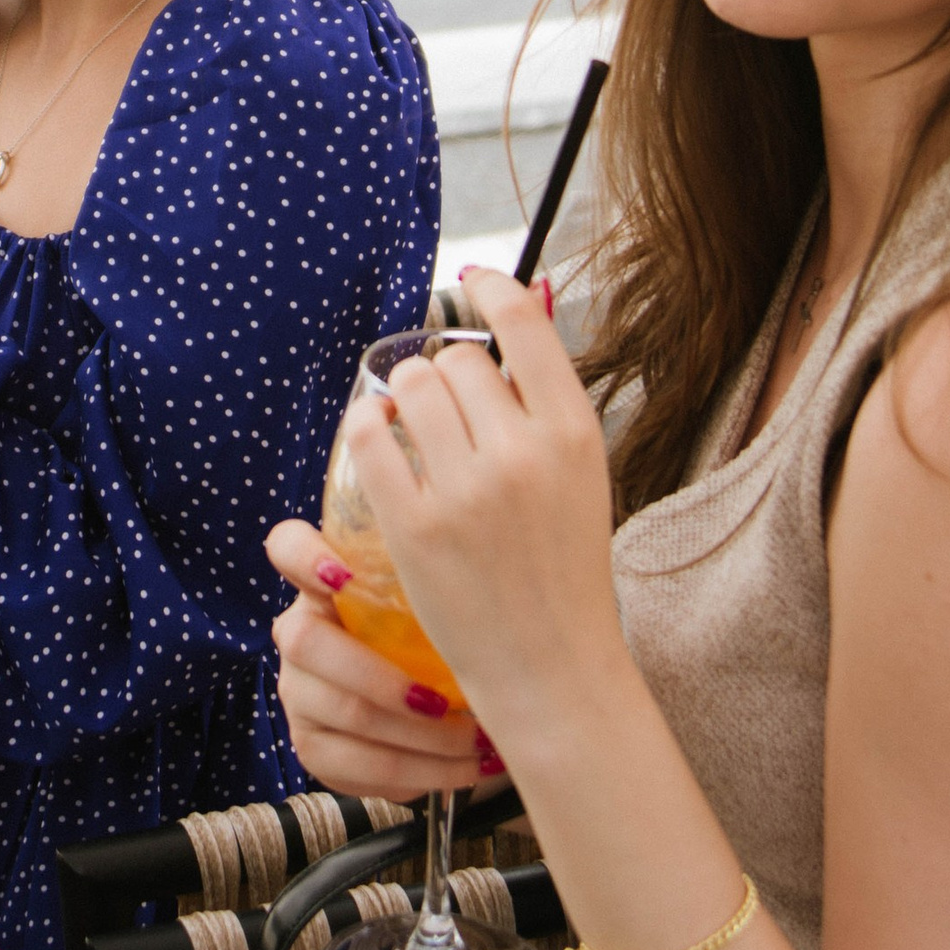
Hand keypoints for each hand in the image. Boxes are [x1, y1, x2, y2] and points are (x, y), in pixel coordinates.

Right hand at [264, 519, 488, 798]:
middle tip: (444, 701)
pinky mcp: (311, 744)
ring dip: (418, 737)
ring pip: (343, 713)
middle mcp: (301, 633)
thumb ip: (444, 584)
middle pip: (307, 644)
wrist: (435, 713)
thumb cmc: (443, 643)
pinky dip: (416, 774)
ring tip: (474, 743)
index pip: (288, 547)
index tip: (343, 575)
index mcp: (327, 584)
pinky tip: (459, 770)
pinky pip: (352, 765)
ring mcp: (299, 691)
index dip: (305, 557)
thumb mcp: (439, 607)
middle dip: (383, 679)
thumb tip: (503, 559)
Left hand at [341, 273, 619, 774]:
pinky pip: (370, 437)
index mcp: (574, 434)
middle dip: (443, 377)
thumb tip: (516, 303)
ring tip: (411, 427)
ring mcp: (466, 490)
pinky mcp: (414, 525)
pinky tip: (376, 438)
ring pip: (409, 388)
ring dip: (402, 399)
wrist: (551, 668)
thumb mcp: (582, 477)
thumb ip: (546, 403)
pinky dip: (366, 427)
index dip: (491, 290)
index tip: (471, 281)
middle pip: (455, 363)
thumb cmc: (564, 570)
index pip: (524, 324)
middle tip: (446, 414)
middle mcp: (523, 453)